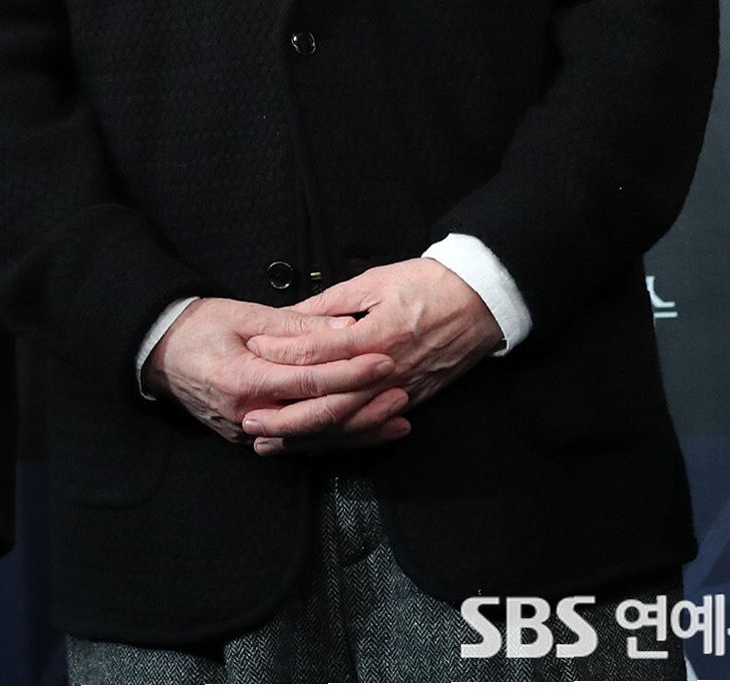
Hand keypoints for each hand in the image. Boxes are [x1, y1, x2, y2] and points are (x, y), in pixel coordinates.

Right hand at [142, 295, 408, 447]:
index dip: (350, 372)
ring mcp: (247, 432)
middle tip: (401, 388)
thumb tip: (345, 327)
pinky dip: (337, 439)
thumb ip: (296, 326)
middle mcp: (246, 415)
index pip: (309, 382)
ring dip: (359, 429)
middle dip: (363, 405)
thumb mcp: (245, 315)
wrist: (160, 352)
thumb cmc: (199, 326)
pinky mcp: (251, 438)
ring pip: (315, 439)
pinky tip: (368, 432)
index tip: (382, 360)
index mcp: (243, 380)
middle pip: (317, 418)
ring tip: (398, 416)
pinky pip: (302, 443)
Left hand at [243, 259, 501, 455]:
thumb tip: (291, 315)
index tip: (253, 350)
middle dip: (285, 415)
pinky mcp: (412, 401)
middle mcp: (385, 371)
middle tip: (249, 419)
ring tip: (272, 443)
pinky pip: (370, 428)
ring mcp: (400, 391)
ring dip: (307, 437)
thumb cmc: (428, 284)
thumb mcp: (375, 282)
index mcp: (374, 335)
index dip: (281, 352)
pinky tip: (315, 447)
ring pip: (346, 424)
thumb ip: (331, 303)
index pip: (316, 351)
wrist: (480, 301)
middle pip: (327, 402)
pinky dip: (340, 440)